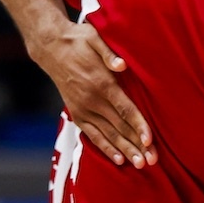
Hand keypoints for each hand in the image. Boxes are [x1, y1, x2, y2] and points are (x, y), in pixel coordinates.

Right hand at [30, 20, 156, 168]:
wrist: (52, 49)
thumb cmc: (79, 41)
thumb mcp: (94, 38)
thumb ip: (108, 53)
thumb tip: (122, 65)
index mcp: (101, 83)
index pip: (125, 109)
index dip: (138, 125)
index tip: (150, 140)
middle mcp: (92, 100)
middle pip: (119, 127)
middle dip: (136, 145)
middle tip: (152, 161)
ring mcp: (83, 109)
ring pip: (108, 135)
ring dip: (124, 150)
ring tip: (139, 164)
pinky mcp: (77, 113)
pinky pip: (92, 135)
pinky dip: (106, 148)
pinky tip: (118, 159)